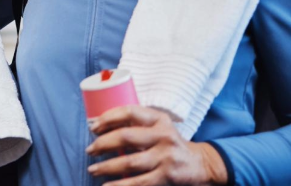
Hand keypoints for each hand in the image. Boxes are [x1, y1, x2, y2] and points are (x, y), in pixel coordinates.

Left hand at [86, 105, 227, 185]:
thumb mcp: (158, 127)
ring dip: (106, 166)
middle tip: (90, 150)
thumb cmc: (169, 143)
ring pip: (129, 162)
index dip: (108, 118)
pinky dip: (119, 185)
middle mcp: (164, 136)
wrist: (200, 163)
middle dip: (102, 144)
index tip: (93, 127)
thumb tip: (98, 126)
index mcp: (159, 120)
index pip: (129, 112)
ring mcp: (166, 157)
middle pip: (126, 137)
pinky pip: (138, 182)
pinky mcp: (167, 176)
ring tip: (93, 169)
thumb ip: (136, 124)